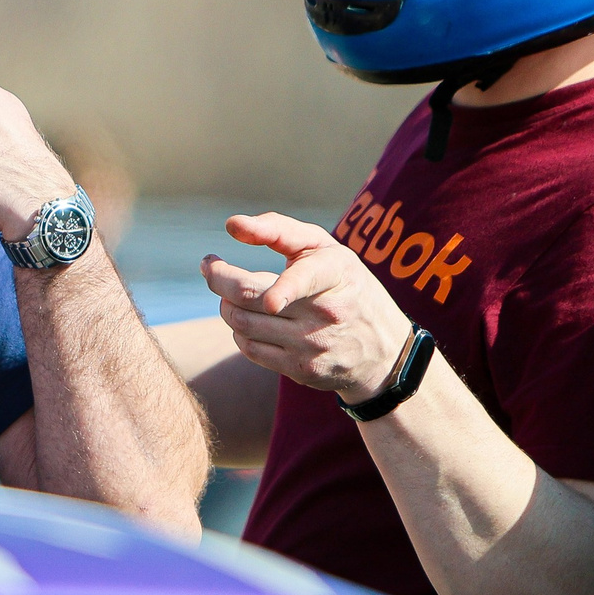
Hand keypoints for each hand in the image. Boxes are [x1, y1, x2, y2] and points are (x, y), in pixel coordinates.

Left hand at [205, 213, 413, 404]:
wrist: (383, 349)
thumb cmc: (344, 286)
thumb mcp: (325, 249)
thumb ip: (279, 229)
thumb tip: (232, 225)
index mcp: (336, 273)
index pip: (302, 279)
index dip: (279, 287)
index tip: (250, 285)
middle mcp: (326, 312)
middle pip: (252, 298)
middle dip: (219, 279)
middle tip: (210, 267)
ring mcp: (313, 345)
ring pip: (242, 323)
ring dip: (226, 304)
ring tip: (232, 293)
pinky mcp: (301, 370)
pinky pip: (249, 348)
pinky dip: (238, 330)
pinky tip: (248, 319)